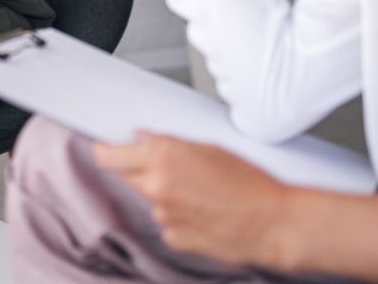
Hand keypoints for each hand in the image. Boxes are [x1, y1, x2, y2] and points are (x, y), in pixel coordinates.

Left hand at [93, 133, 291, 268]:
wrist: (273, 224)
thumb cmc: (251, 184)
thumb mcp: (210, 148)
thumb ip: (169, 143)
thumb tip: (143, 139)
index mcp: (163, 157)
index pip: (111, 155)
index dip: (105, 151)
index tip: (103, 149)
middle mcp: (157, 185)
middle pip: (125, 175)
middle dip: (137, 169)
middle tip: (168, 167)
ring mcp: (163, 215)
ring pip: (151, 199)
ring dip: (164, 193)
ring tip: (201, 192)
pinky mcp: (173, 238)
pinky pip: (167, 222)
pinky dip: (178, 216)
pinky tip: (205, 212)